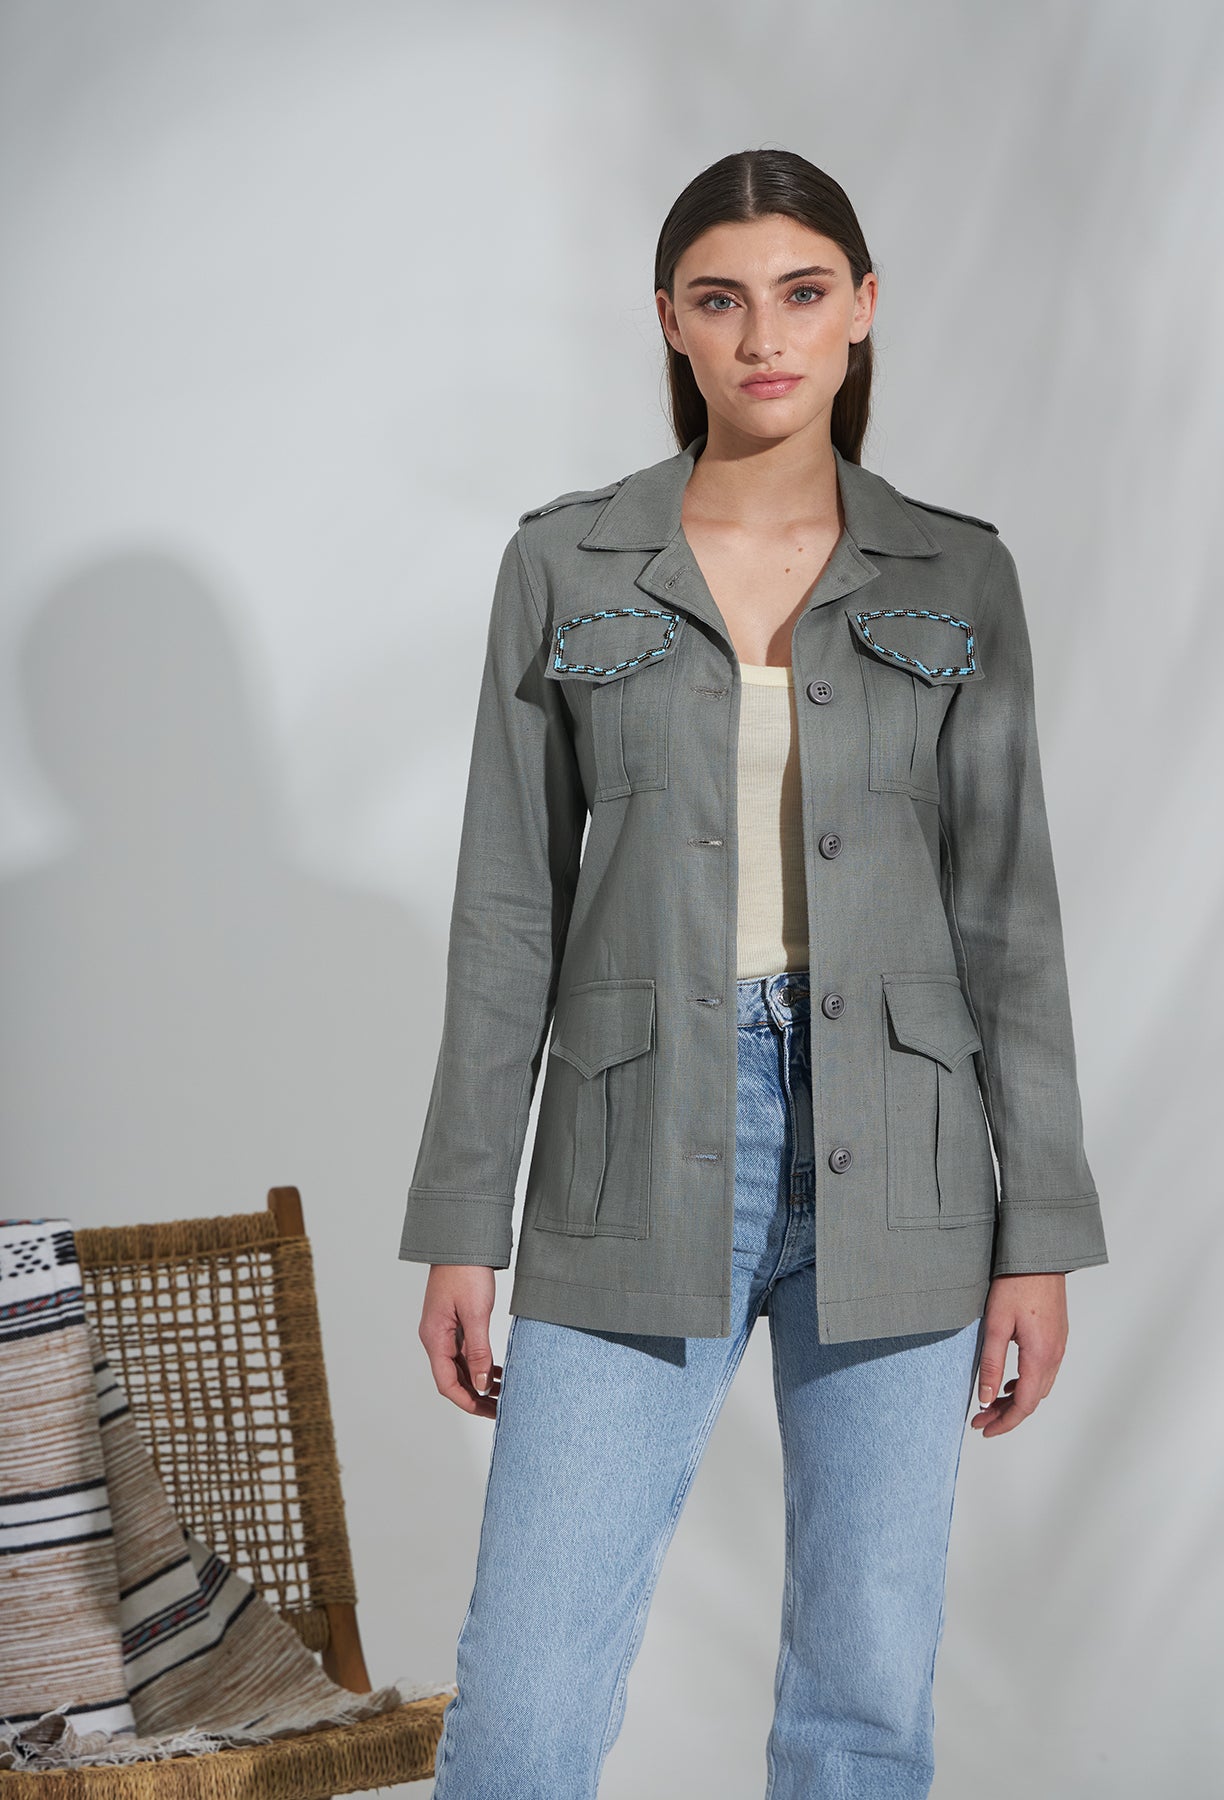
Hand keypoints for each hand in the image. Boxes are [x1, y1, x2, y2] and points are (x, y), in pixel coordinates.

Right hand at [419, 1265, 502, 1417]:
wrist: (462, 1241)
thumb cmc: (466, 1272)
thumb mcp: (476, 1314)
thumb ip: (478, 1351)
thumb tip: (480, 1385)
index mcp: (435, 1337)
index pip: (446, 1383)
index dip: (467, 1401)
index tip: (489, 1412)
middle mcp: (435, 1337)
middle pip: (452, 1378)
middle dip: (475, 1396)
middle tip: (500, 1409)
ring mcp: (443, 1330)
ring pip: (459, 1367)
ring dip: (478, 1381)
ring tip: (504, 1391)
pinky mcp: (453, 1322)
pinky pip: (464, 1352)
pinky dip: (479, 1364)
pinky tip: (497, 1369)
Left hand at [970, 1272, 1067, 1437]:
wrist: (1039, 1256)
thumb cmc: (1016, 1284)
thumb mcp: (996, 1325)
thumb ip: (992, 1364)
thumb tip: (986, 1398)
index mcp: (1040, 1356)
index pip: (1024, 1404)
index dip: (1004, 1422)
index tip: (983, 1429)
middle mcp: (1054, 1355)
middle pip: (1032, 1399)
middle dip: (1007, 1414)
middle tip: (980, 1418)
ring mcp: (1058, 1346)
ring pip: (1039, 1387)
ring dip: (1017, 1400)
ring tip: (991, 1403)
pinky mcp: (1056, 1336)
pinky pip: (1044, 1371)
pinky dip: (1026, 1383)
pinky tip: (1010, 1381)